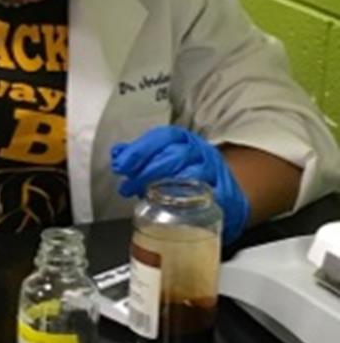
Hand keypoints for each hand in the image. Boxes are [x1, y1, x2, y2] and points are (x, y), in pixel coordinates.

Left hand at [112, 125, 250, 230]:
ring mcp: (216, 171)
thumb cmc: (185, 174)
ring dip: (165, 185)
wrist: (221, 193)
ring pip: (194, 173)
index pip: (163, 136)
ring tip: (142, 196)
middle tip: (127, 187)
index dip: (140, 149)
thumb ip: (140, 156)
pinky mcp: (225, 192)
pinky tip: (170, 206)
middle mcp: (202, 152)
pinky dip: (189, 200)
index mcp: (184, 140)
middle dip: (147, 170)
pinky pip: (210, 194)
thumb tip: (117, 153)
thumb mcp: (162, 159)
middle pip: (177, 155)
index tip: (120, 165)